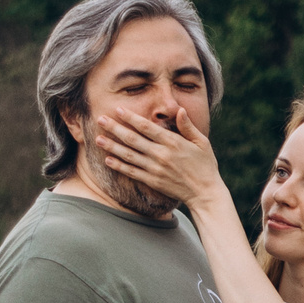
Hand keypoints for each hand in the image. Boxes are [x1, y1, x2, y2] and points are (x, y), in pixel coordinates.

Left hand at [102, 107, 225, 209]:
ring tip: (97, 138)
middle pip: (133, 139)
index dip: (131, 118)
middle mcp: (161, 154)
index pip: (147, 127)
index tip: (118, 109)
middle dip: (115, 128)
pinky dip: (118, 166)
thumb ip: (188, 126)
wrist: (205, 193)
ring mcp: (155, 169)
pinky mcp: (152, 181)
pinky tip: (107, 159)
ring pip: (128, 155)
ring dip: (111, 146)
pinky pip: (132, 172)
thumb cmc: (205, 165)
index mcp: (173, 142)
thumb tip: (179, 110)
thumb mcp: (202, 142)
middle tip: (100, 119)